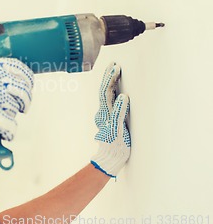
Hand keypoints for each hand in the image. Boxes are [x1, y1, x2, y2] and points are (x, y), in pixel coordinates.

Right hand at [0, 56, 33, 154]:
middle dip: (25, 100)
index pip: (18, 68)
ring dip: (12, 115)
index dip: (26, 78)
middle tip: (22, 106)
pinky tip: (5, 133)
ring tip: (4, 118)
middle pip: (23, 89)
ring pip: (16, 108)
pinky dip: (9, 132)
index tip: (27, 84)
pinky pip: (12, 126)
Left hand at [91, 62, 130, 177]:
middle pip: (104, 91)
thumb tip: (122, 96)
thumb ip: (119, 113)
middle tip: (114, 64)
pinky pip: (109, 101)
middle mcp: (102, 113)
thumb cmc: (116, 146)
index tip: (115, 68)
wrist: (109, 158)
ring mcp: (104, 115)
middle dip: (108, 77)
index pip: (105, 92)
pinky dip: (112, 91)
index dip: (110, 79)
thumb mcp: (119, 131)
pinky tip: (116, 88)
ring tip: (114, 71)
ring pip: (105, 95)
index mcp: (104, 114)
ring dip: (110, 82)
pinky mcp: (108, 118)